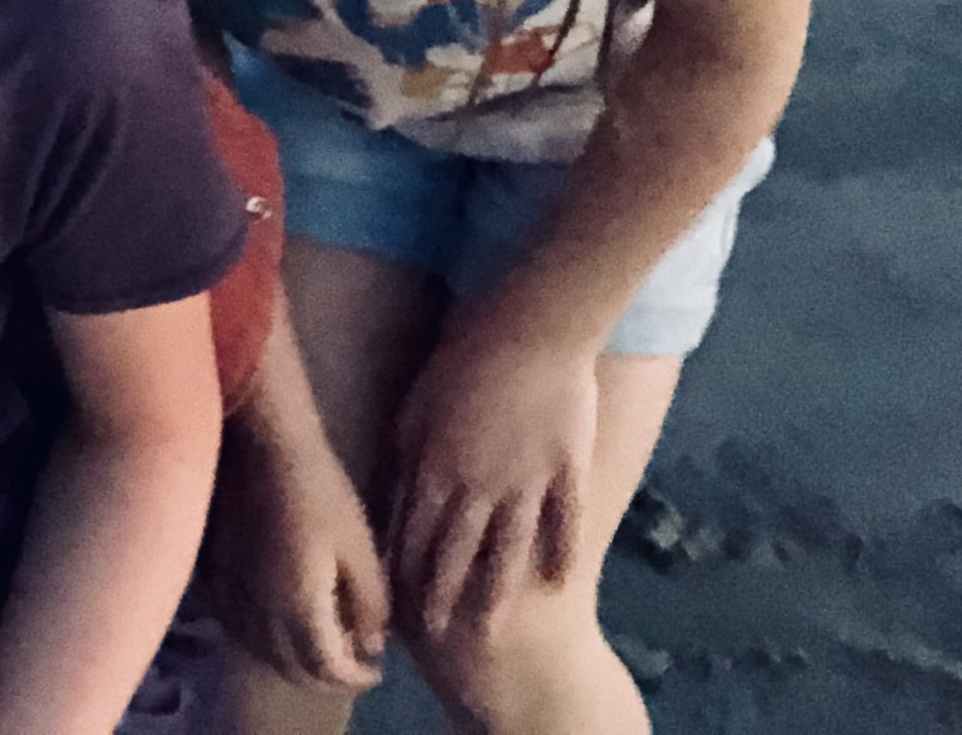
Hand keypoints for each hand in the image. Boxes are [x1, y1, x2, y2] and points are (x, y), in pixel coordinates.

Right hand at [204, 426, 385, 689]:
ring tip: (318, 640)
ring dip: (292, 659)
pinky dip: (262, 638)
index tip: (376, 669)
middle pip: (292, 670)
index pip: (328, 670)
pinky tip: (277, 618)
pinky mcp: (212, 580)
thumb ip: (371, 606)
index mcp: (299, 610)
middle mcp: (259, 616)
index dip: (356, 677)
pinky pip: (236, 628)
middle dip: (326, 675)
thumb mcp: (361, 549)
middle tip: (350, 660)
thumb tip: (372, 646)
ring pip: (261, 652)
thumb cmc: (320, 491)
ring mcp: (230, 598)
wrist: (261, 446)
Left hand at [386, 323, 598, 637]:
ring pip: (508, 551)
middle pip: (457, 552)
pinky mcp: (568, 471)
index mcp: (437, 466)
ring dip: (495, 593)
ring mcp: (528, 483)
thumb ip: (406, 454)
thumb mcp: (417, 405)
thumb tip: (392, 493)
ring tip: (488, 631)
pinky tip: (558, 584)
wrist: (531, 327)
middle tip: (431, 634)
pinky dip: (562, 554)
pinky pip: (566, 522)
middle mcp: (480, 486)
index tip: (392, 599)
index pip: (414, 531)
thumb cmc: (463, 355)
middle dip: (440, 595)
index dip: (403, 568)